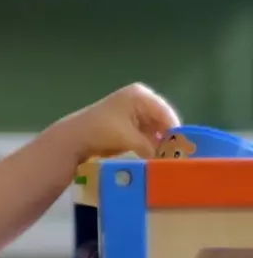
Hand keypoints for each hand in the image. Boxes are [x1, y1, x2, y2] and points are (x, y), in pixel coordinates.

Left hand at [56, 82, 179, 160]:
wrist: (73, 138)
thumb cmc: (101, 132)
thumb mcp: (131, 140)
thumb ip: (153, 149)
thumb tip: (170, 161)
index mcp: (141, 95)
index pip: (168, 115)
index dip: (177, 135)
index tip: (184, 153)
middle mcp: (139, 98)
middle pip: (162, 121)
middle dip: (168, 140)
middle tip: (176, 159)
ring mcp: (132, 110)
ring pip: (154, 129)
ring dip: (158, 144)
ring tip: (165, 161)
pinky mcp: (125, 123)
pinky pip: (144, 134)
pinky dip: (148, 145)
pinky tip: (152, 158)